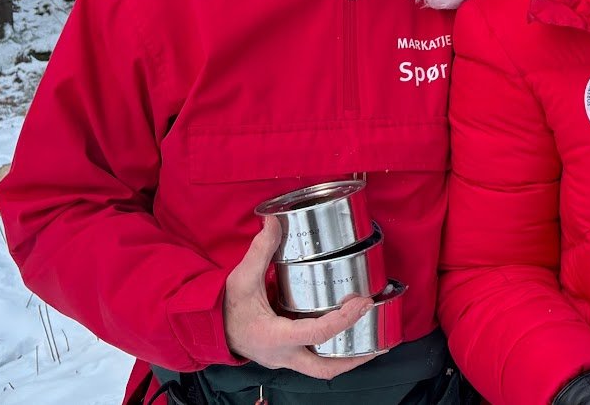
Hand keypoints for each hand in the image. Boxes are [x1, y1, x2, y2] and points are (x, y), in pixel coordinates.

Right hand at [223, 217, 378, 377]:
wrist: (210, 330)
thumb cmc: (226, 308)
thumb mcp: (241, 279)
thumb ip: (260, 251)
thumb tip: (273, 221)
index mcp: (274, 336)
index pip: (316, 333)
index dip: (343, 319)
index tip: (363, 302)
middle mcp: (284, 354)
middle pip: (326, 368)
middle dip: (356, 357)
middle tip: (380, 341)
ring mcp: (286, 359)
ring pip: (323, 369)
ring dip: (349, 357)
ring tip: (373, 341)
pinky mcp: (287, 356)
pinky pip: (316, 359)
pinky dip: (334, 350)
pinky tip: (349, 334)